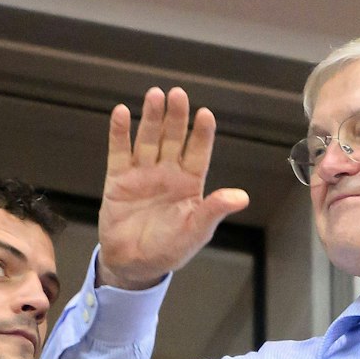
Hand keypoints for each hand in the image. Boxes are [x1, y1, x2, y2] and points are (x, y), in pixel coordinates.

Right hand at [97, 87, 249, 290]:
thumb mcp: (196, 231)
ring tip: (154, 95)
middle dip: (176, 117)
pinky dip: (120, 133)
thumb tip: (241, 197)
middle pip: (173, 139)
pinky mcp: (119, 179)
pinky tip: (122, 113)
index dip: (202, 134)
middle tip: (178, 94)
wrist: (134, 264)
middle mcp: (167, 173)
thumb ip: (214, 210)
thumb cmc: (169, 249)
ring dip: (151, 118)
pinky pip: (120, 152)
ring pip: (148, 139)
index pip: (198, 152)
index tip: (205, 114)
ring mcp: (143, 173)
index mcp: (190, 184)